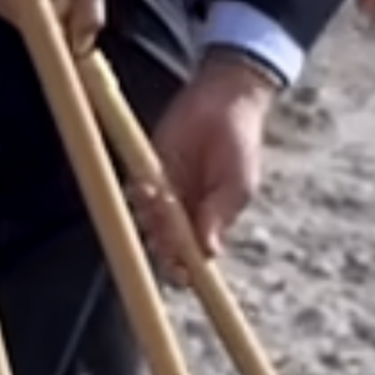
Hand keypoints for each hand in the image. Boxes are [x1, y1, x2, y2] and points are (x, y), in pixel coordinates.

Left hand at [145, 51, 278, 266]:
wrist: (222, 103)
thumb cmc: (239, 146)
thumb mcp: (239, 183)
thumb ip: (220, 215)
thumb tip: (209, 252)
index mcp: (209, 226)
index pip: (192, 261)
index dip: (184, 271)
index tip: (181, 270)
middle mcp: (183, 218)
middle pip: (165, 248)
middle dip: (164, 244)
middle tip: (171, 223)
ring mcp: (163, 199)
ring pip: (148, 225)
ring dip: (151, 219)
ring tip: (162, 196)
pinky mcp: (147, 177)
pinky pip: (135, 197)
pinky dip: (138, 196)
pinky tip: (148, 185)